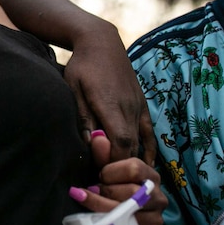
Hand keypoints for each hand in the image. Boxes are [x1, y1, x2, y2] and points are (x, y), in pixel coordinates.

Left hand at [64, 23, 156, 164]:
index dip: (113, 161)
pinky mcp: (143, 105)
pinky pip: (149, 133)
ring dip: (131, 160)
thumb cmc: (82, 66)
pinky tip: (146, 165)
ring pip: (140, 142)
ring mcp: (139, 106)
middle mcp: (130, 108)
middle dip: (119, 167)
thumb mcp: (74, 89)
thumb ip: (82, 117)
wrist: (101, 43)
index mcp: (111, 105)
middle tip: (105, 181)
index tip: (100, 174)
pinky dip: (148, 150)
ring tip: (120, 177)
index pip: (120, 142)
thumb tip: (88, 145)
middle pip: (131, 147)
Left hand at [69, 131, 166, 224]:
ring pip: (131, 214)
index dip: (111, 172)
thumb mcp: (107, 170)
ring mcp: (157, 215)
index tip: (99, 176)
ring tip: (92, 205)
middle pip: (131, 193)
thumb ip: (102, 155)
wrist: (123, 212)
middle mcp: (158, 195)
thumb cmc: (113, 186)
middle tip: (92, 191)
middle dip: (106, 193)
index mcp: (149, 174)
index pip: (134, 168)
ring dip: (106, 210)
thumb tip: (97, 136)